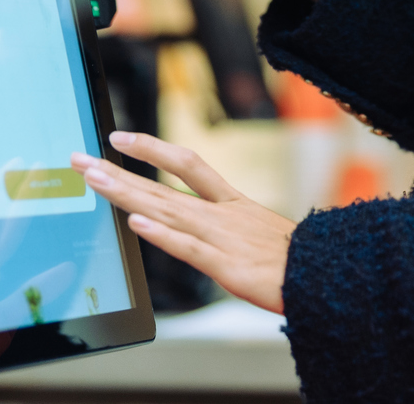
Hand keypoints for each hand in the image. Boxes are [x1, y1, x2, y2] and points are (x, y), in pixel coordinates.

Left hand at [76, 132, 293, 313]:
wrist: (332, 275)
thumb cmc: (300, 260)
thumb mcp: (261, 233)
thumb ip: (229, 229)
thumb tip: (201, 229)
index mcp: (232, 203)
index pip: (186, 162)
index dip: (151, 148)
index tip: (120, 138)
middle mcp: (222, 214)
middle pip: (162, 184)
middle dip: (118, 171)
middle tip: (81, 159)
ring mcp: (223, 237)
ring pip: (167, 208)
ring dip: (127, 193)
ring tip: (94, 180)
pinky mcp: (227, 266)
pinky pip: (188, 248)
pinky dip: (161, 235)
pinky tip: (136, 224)